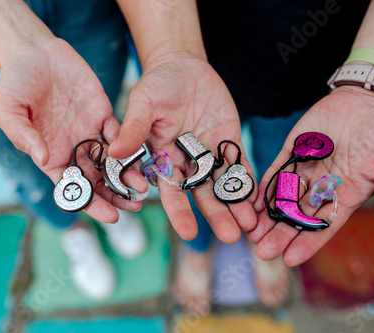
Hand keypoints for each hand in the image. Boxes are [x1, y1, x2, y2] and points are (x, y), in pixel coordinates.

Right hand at [0, 37, 145, 222]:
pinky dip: (132, 148)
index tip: (109, 215)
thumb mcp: (7, 110)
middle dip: (115, 196)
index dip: (91, 203)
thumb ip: (23, 136)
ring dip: (127, 176)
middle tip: (135, 206)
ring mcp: (89, 132)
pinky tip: (143, 160)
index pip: (73, 186)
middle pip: (97, 180)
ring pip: (112, 161)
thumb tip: (44, 160)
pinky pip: (120, 134)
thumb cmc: (15, 82)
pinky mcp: (103, 114)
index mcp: (50, 154)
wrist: (34, 52)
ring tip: (143, 188)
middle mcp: (72, 148)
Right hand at [109, 53, 256, 241]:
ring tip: (250, 226)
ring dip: (236, 205)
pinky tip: (259, 200)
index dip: (179, 212)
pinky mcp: (229, 142)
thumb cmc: (157, 85)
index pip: (171, 191)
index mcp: (163, 159)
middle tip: (230, 237)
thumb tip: (114, 151)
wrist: (182, 67)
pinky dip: (249, 182)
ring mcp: (210, 154)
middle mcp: (187, 164)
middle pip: (202, 195)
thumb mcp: (144, 103)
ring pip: (224, 185)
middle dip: (216, 215)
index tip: (190, 232)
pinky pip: (240, 165)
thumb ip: (134, 127)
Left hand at [250, 86, 373, 265]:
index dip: (307, 242)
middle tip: (262, 252)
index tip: (289, 259)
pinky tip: (250, 202)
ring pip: (283, 198)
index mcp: (346, 195)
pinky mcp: (292, 151)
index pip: (323, 226)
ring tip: (251, 233)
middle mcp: (322, 187)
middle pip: (298, 216)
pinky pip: (276, 171)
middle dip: (280, 234)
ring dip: (267, 216)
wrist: (367, 99)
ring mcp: (306, 169)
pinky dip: (263, 187)